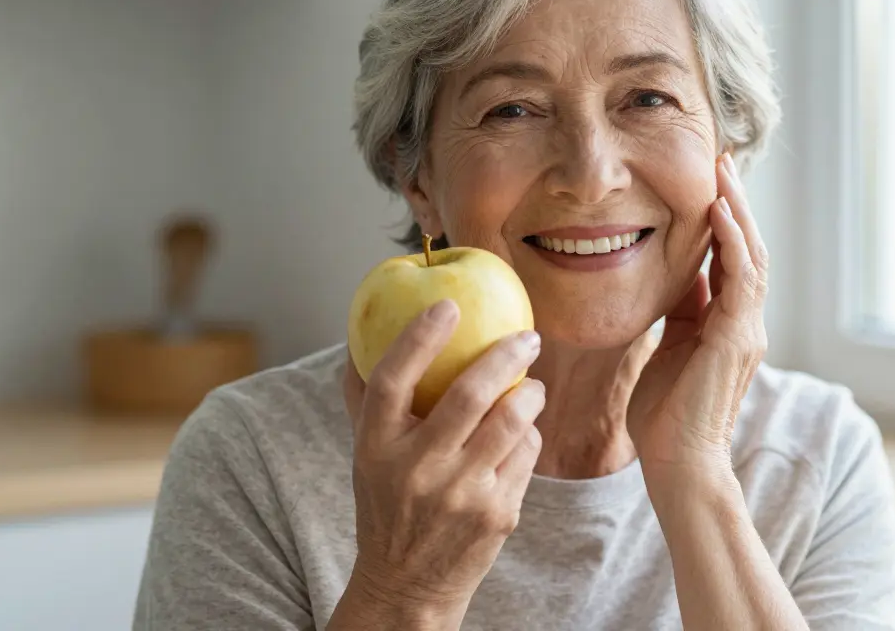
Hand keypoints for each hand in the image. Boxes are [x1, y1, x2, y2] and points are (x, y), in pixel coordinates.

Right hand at [332, 300, 544, 626]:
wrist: (408, 587)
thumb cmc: (388, 505)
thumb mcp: (366, 457)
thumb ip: (368, 400)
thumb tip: (364, 334)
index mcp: (376, 448)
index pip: (392, 380)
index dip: (419, 337)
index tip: (448, 306)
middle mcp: (416, 470)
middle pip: (469, 394)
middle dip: (506, 353)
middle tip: (526, 337)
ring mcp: (460, 494)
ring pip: (512, 421)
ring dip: (530, 393)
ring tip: (531, 386)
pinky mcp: (497, 513)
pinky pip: (527, 453)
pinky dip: (528, 436)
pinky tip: (520, 436)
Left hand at [627, 152, 767, 478]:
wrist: (679, 462)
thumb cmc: (666, 415)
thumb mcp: (669, 348)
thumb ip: (679, 313)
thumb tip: (674, 277)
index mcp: (728, 323)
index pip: (731, 257)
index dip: (722, 217)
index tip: (709, 179)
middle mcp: (745, 321)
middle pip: (747, 246)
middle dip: (735, 200)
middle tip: (722, 158)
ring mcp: (746, 329)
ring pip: (750, 254)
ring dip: (737, 209)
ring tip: (723, 170)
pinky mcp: (737, 338)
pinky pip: (741, 278)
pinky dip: (732, 242)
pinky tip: (718, 211)